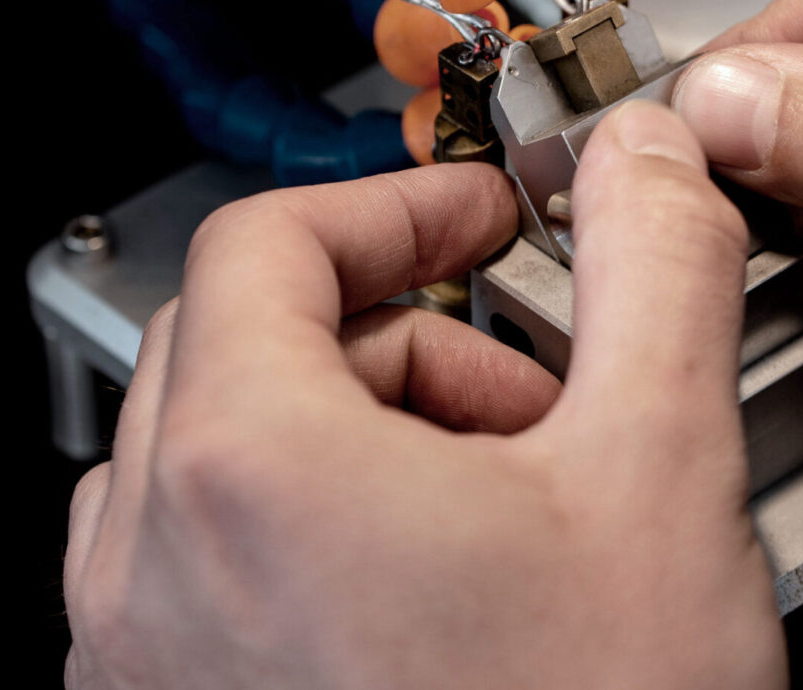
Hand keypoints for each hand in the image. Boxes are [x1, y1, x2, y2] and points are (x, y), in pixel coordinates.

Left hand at [63, 102, 785, 688]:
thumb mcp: (658, 477)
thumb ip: (656, 272)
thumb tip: (646, 164)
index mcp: (247, 469)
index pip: (270, 243)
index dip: (396, 210)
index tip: (477, 228)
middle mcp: (154, 568)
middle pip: (240, 345)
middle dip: (396, 339)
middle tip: (521, 391)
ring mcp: (144, 666)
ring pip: (215, 463)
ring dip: (351, 440)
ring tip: (487, 510)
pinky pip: (199, 576)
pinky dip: (303, 540)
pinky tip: (433, 606)